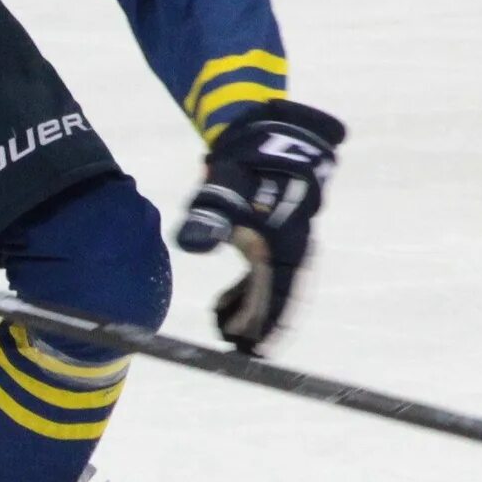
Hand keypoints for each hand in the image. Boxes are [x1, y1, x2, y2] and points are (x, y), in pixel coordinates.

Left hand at [174, 103, 344, 350]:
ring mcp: (279, 242)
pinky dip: (243, 293)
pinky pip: (259, 276)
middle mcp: (290, 246)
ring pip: (267, 288)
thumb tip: (191, 245)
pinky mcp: (266, 238)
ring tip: (224, 330)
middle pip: (275, 295)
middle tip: (239, 353)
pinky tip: (222, 305)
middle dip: (258, 325)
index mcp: (286, 241)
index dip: (271, 323)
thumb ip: (209, 218)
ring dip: (249, 311)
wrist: (260, 129)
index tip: (260, 352)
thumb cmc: (243, 160)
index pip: (282, 291)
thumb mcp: (223, 188)